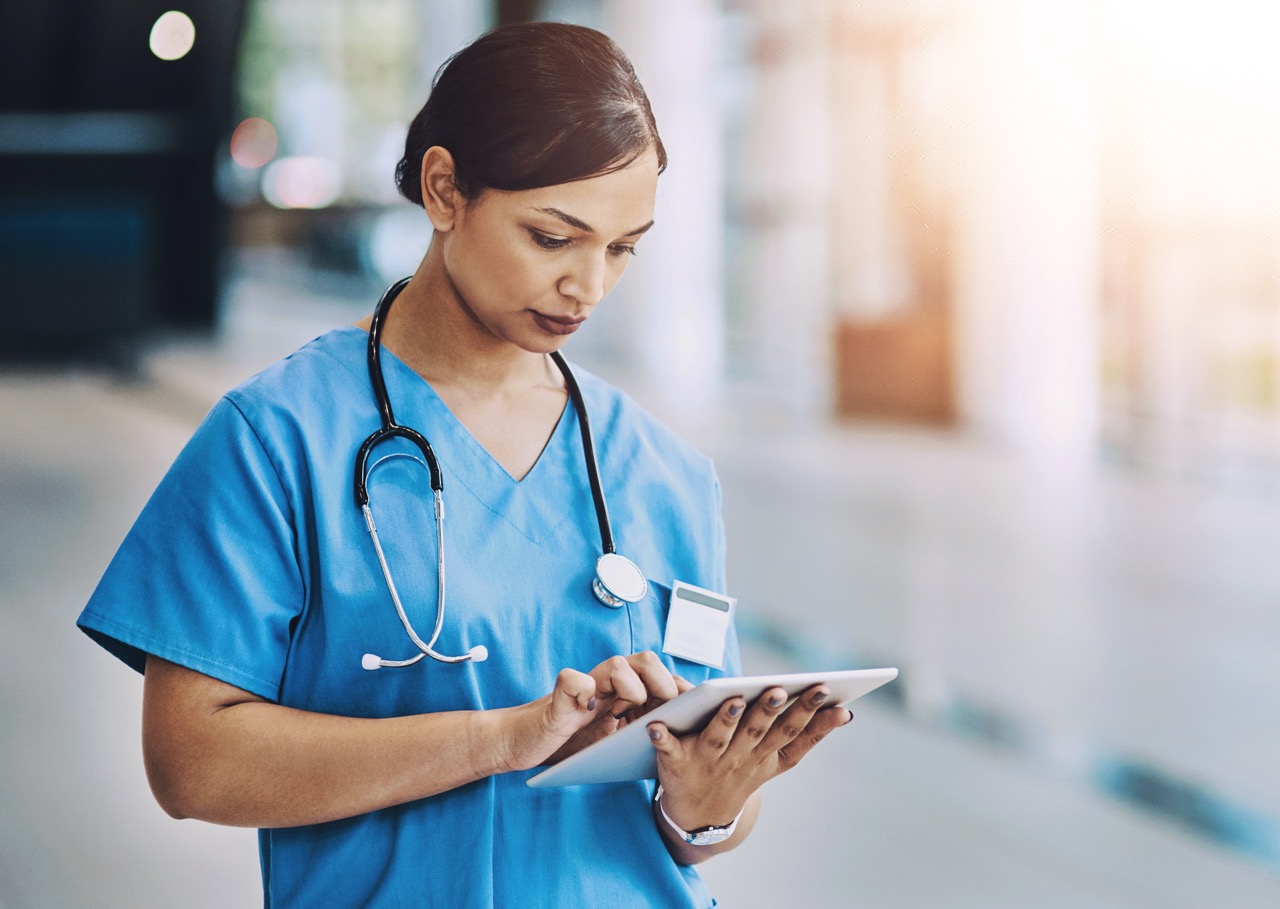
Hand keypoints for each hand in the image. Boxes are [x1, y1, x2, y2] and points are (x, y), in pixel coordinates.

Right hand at [500, 652, 684, 770]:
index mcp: (625, 693)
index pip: (661, 677)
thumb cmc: (573, 743)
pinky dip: (582, 690)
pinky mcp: (559, 694)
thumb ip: (641, 732)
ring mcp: (584, 686)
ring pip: (616, 664)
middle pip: (645, 661)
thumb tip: (680, 736)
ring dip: (630, 685)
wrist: (528, 743)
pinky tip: (586, 708)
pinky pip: (573, 679)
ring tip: (629, 707)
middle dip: (663, 682)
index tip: (698, 706)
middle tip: (667, 707)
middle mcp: (608, 683)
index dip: (681, 688)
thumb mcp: (615, 741)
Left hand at [647, 685, 852, 830]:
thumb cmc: (742, 771)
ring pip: (719, 737)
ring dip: (727, 719)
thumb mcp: (778, 760)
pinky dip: (661, 739)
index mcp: (766, 755)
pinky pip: (667, 750)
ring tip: (735, 699)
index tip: (830, 695)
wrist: (697, 816)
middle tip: (780, 689)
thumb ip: (807, 734)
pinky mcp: (676, 763)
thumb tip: (846, 711)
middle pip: (758, 732)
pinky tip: (654, 726)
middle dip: (770, 711)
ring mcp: (708, 762)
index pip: (792, 733)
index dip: (812, 717)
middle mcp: (740, 759)